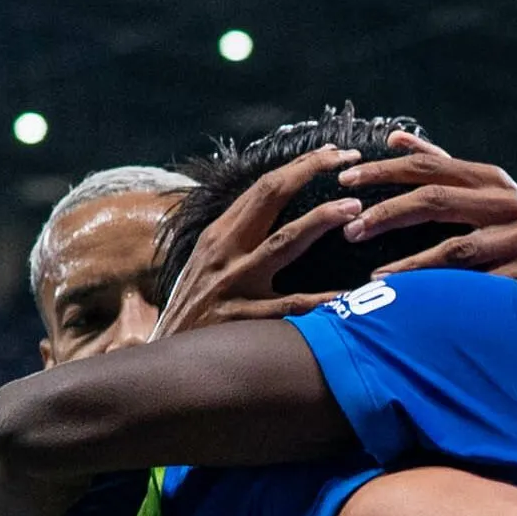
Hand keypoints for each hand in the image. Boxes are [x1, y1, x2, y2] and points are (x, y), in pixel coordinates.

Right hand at [153, 146, 362, 336]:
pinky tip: (350, 295)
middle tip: (349, 161)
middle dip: (309, 172)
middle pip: (269, 198)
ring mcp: (233, 285)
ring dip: (320, 221)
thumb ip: (237, 241)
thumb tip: (274, 216)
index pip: (262, 187)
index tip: (333, 153)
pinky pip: (290, 306)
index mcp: (218, 236)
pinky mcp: (242, 320)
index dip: (299, 166)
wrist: (163, 362)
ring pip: (282, 243)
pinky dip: (322, 300)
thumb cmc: (193, 313)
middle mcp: (224, 252)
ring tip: (354, 209)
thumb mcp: (206, 267)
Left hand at [338, 132, 516, 296]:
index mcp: (489, 178)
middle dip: (387, 213)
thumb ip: (441, 165)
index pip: (428, 166)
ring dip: (410, 264)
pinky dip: (445, 295)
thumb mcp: (485, 191)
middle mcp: (506, 201)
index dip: (384, 171)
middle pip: (435, 199)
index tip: (345, 178)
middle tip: (350, 229)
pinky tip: (418, 304)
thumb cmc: (514, 228)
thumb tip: (395, 137)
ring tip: (374, 278)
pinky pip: (478, 287)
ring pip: (455, 248)